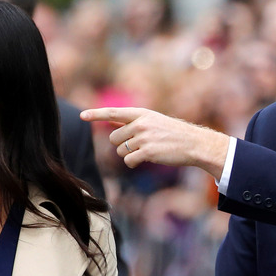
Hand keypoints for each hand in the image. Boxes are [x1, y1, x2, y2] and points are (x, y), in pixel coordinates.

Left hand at [80, 107, 229, 178]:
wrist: (193, 143)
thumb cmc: (173, 133)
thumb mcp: (153, 121)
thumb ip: (133, 123)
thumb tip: (113, 128)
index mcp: (141, 113)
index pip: (113, 112)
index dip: (96, 114)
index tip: (82, 115)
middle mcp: (140, 123)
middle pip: (114, 138)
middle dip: (122, 144)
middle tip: (140, 145)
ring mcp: (143, 137)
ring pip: (121, 151)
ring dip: (130, 155)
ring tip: (148, 150)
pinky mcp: (147, 152)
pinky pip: (129, 161)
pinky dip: (135, 163)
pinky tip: (148, 159)